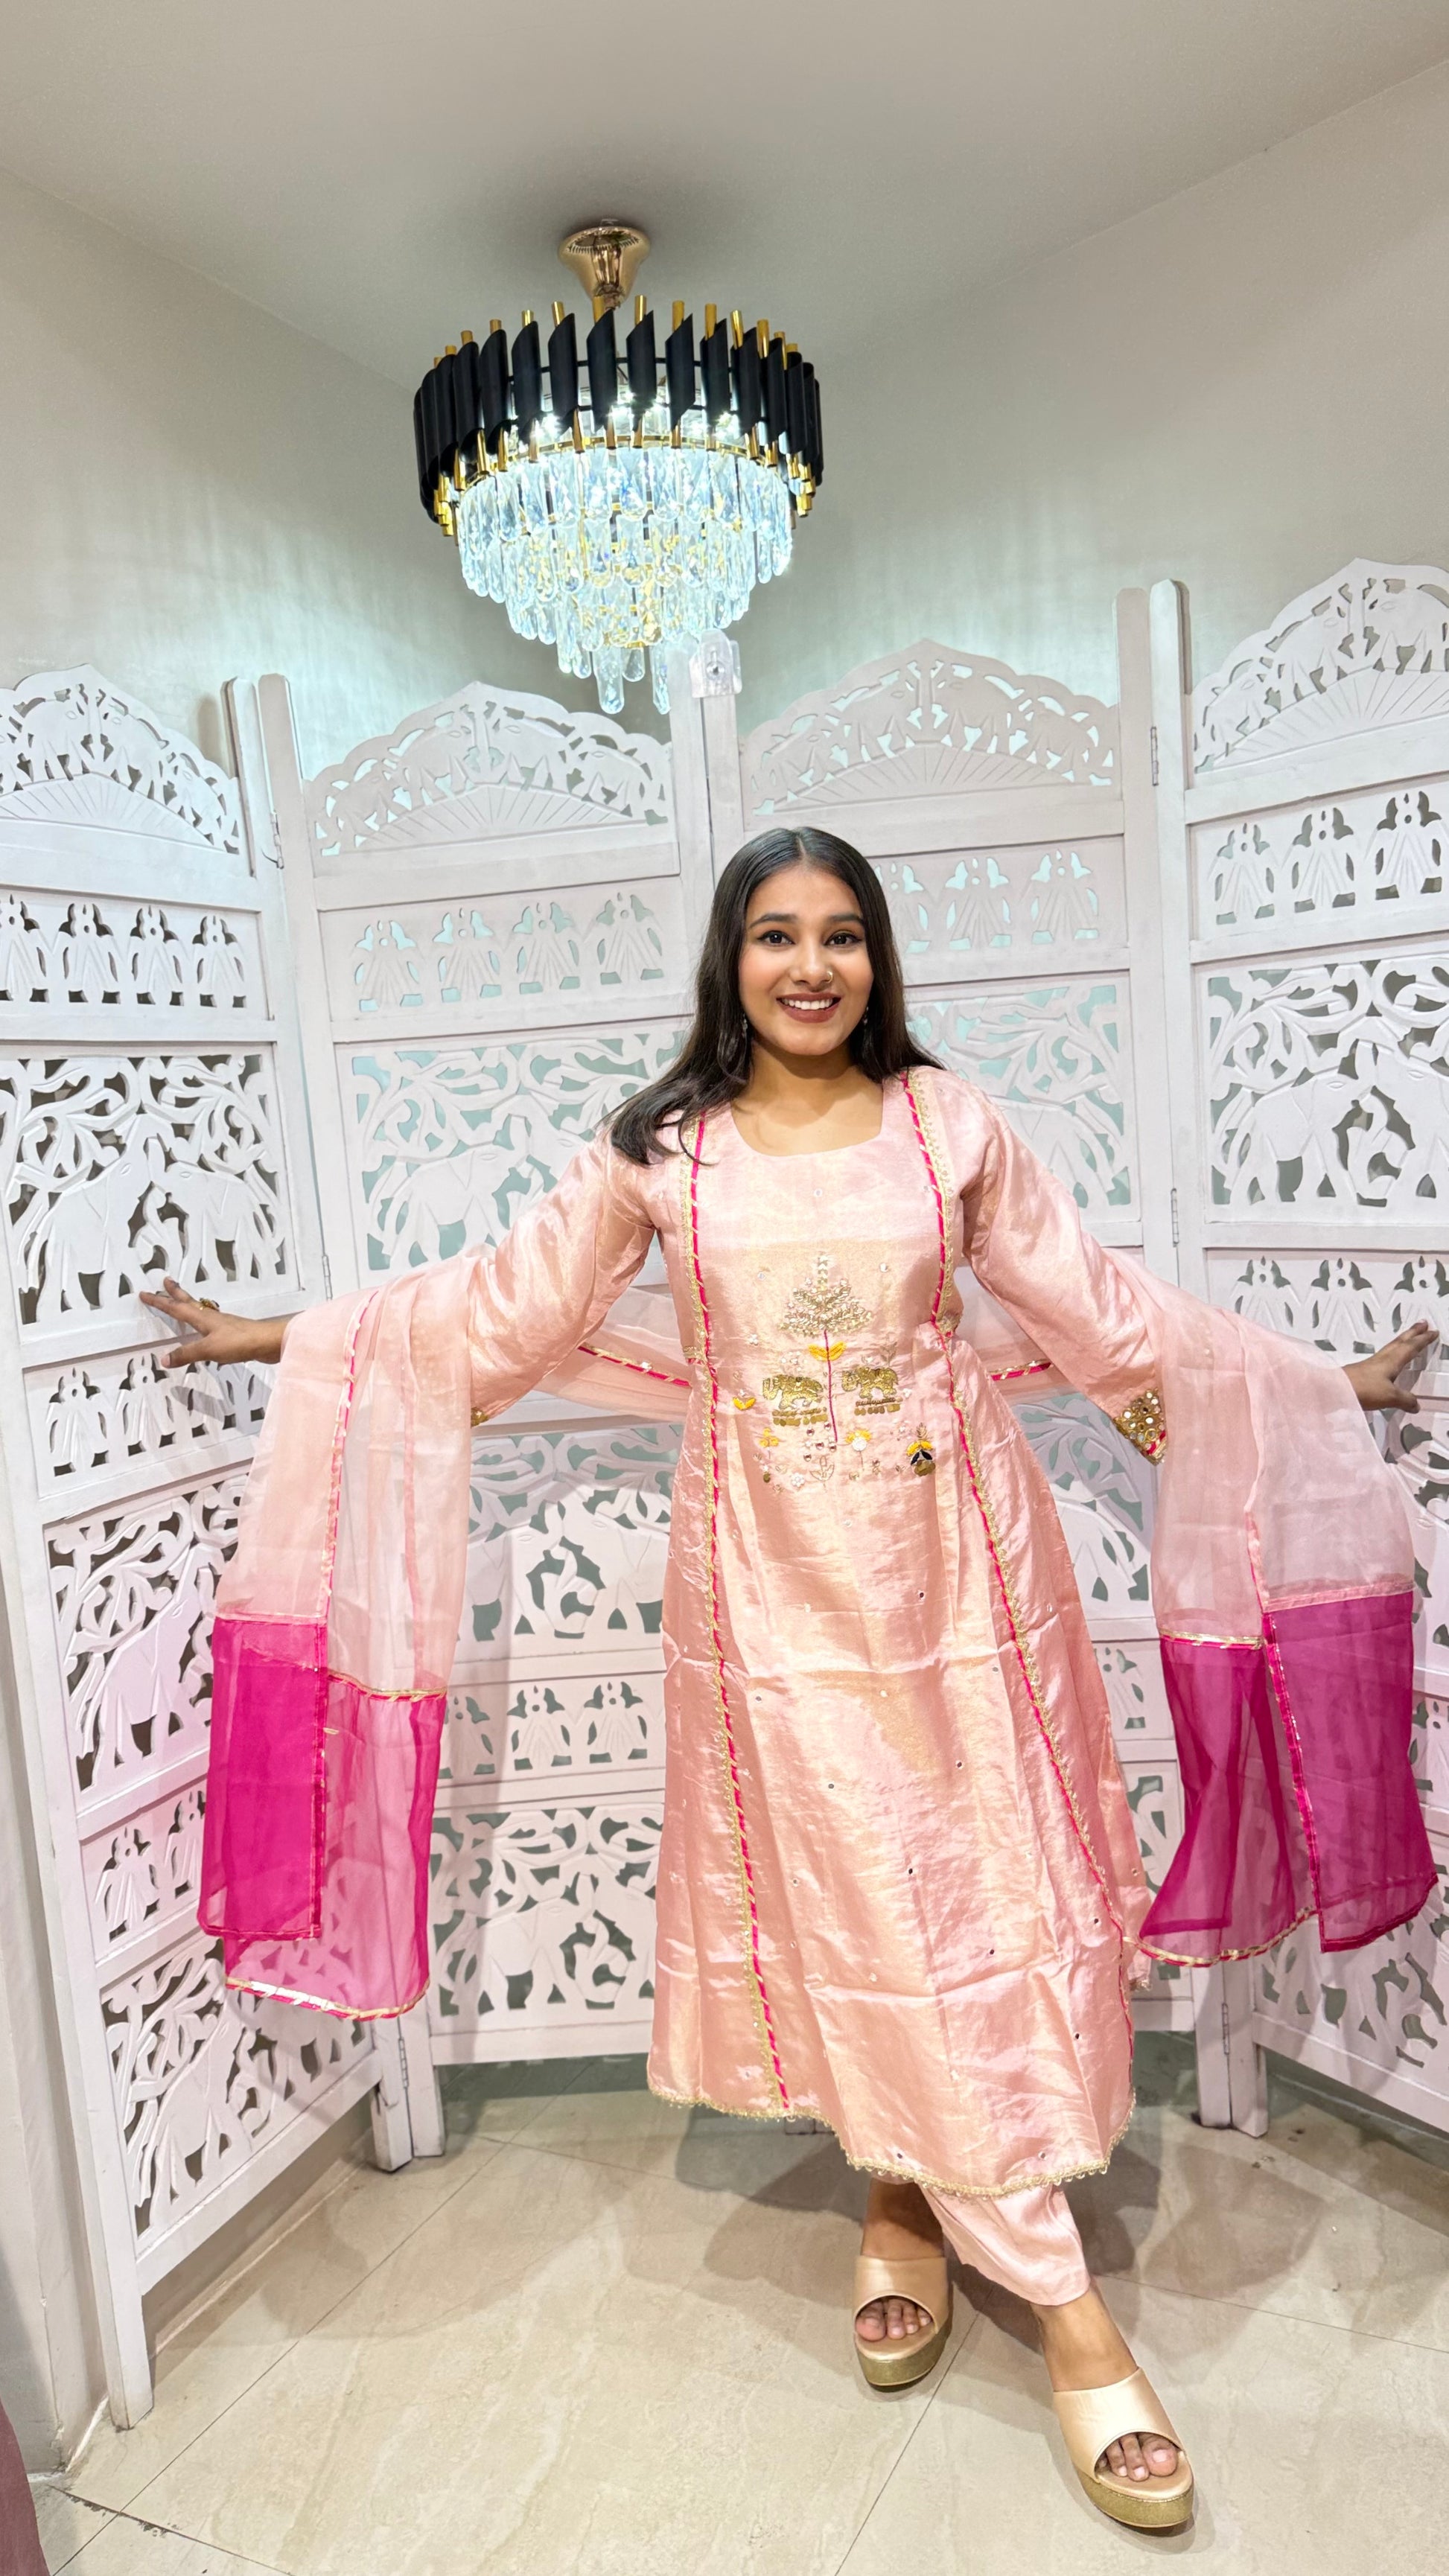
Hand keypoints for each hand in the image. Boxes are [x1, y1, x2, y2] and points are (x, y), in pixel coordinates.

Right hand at [139, 1278, 289, 1369]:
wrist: (268, 1342)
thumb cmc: (239, 1342)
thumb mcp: (209, 1349)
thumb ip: (186, 1354)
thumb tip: (163, 1359)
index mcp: (203, 1318)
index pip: (176, 1308)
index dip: (159, 1302)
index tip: (144, 1293)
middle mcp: (211, 1317)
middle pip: (189, 1302)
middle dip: (175, 1293)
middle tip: (165, 1280)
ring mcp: (223, 1324)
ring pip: (200, 1310)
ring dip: (187, 1304)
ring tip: (181, 1301)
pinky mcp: (232, 1332)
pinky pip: (210, 1323)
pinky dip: (200, 1321)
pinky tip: (204, 1328)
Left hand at [1344, 1321, 1435, 1413]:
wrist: (1334, 1389)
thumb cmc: (1363, 1389)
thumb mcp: (1390, 1396)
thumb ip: (1405, 1399)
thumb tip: (1417, 1404)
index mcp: (1391, 1361)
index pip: (1411, 1347)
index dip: (1423, 1340)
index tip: (1433, 1331)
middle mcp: (1382, 1358)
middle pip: (1400, 1342)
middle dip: (1413, 1333)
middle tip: (1422, 1323)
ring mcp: (1371, 1363)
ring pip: (1391, 1347)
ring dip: (1402, 1340)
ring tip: (1409, 1337)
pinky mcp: (1363, 1370)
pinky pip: (1383, 1357)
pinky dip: (1392, 1353)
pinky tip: (1389, 1360)